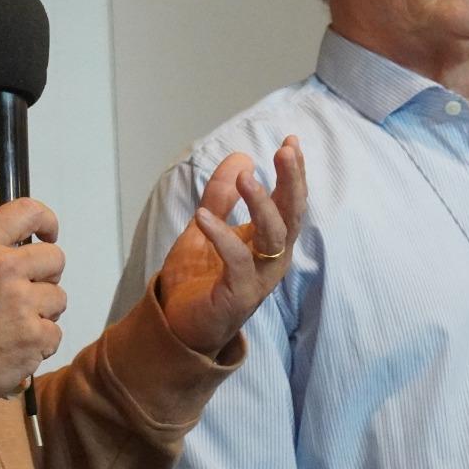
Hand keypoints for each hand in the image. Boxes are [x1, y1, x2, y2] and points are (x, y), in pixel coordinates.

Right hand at [0, 182, 67, 399]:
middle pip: (55, 259)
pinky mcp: (34, 339)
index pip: (30, 212)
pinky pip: (54, 334)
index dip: (47, 220)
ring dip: (43, 311)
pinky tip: (15, 346)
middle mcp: (8, 269)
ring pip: (58, 299)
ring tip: (15, 323)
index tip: (48, 233)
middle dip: (45, 274)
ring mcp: (24, 306)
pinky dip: (40, 343)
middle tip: (24, 291)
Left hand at [157, 136, 305, 355]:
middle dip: (292, 182)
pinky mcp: (238, 296)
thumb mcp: (205, 227)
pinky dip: (221, 235)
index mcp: (266, 241)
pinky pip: (237, 262)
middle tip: (286, 151)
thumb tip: (241, 157)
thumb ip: (220, 196)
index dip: (293, 174)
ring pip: (273, 237)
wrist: (174, 326)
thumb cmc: (196, 279)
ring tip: (245, 176)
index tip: (291, 141)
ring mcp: (258, 279)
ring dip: (261, 204)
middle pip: (292, 216)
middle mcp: (270, 258)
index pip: (288, 202)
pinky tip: (203, 216)